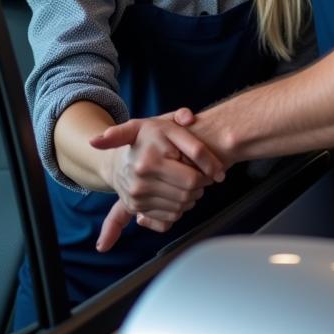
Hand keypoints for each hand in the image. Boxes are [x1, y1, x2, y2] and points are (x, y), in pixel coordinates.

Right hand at [91, 110, 223, 251]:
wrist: (116, 159)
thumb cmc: (147, 138)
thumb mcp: (164, 122)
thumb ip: (181, 116)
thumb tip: (190, 118)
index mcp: (150, 159)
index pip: (192, 178)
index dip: (208, 175)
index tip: (216, 172)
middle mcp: (141, 180)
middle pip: (187, 194)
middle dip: (200, 186)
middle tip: (201, 175)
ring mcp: (137, 196)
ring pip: (180, 207)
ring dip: (191, 198)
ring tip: (190, 182)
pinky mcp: (136, 208)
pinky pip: (169, 217)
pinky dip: (179, 209)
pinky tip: (177, 194)